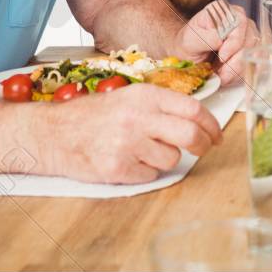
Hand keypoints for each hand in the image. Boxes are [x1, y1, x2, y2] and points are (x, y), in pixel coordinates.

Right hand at [34, 82, 222, 183]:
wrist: (53, 134)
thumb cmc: (93, 115)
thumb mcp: (129, 97)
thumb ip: (161, 106)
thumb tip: (198, 120)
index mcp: (145, 96)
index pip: (194, 109)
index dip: (212, 124)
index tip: (217, 135)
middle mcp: (138, 118)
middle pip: (190, 135)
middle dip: (204, 145)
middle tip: (204, 149)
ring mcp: (127, 144)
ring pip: (172, 159)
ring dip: (166, 159)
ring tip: (144, 151)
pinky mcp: (117, 168)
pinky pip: (150, 175)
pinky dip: (145, 172)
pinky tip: (129, 161)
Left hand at [175, 2, 258, 85]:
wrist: (190, 55)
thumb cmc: (189, 44)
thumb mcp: (190, 40)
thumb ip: (205, 38)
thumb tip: (220, 40)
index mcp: (224, 11)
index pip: (240, 22)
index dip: (234, 42)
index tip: (222, 56)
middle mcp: (238, 20)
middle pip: (249, 39)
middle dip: (235, 60)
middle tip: (221, 72)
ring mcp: (247, 34)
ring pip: (252, 53)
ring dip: (237, 68)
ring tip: (221, 75)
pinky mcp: (250, 48)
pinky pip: (252, 62)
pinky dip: (240, 73)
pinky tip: (227, 76)